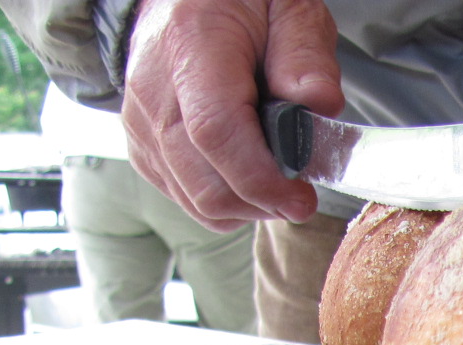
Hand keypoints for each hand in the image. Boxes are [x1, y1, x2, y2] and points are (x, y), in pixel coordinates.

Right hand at [120, 0, 342, 229]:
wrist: (185, 0)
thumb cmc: (239, 3)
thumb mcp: (288, 8)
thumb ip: (305, 54)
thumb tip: (320, 103)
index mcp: (192, 46)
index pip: (216, 132)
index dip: (262, 179)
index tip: (301, 195)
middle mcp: (155, 89)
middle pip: (204, 182)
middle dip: (262, 202)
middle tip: (300, 192)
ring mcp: (143, 122)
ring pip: (196, 200)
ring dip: (247, 206)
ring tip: (276, 180)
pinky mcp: (143, 147)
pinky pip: (185, 198)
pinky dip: (224, 202)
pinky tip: (247, 176)